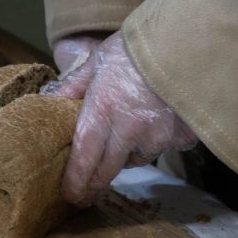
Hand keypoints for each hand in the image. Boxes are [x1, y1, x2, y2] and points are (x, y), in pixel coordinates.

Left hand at [42, 32, 197, 206]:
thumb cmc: (138, 47)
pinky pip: (166, 146)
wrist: (188, 40)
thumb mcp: (98, 61)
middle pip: (108, 170)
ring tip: (131, 127)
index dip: (75, 183)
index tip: (70, 197)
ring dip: (129, 152)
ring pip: (137, 157)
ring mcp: (158, 137)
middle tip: (86, 194)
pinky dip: (161, 138)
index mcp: (102, 112)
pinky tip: (162, 117)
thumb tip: (49, 100)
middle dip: (94, 183)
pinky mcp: (183, 137)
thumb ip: (74, 85)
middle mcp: (128, 131)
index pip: (83, 160)